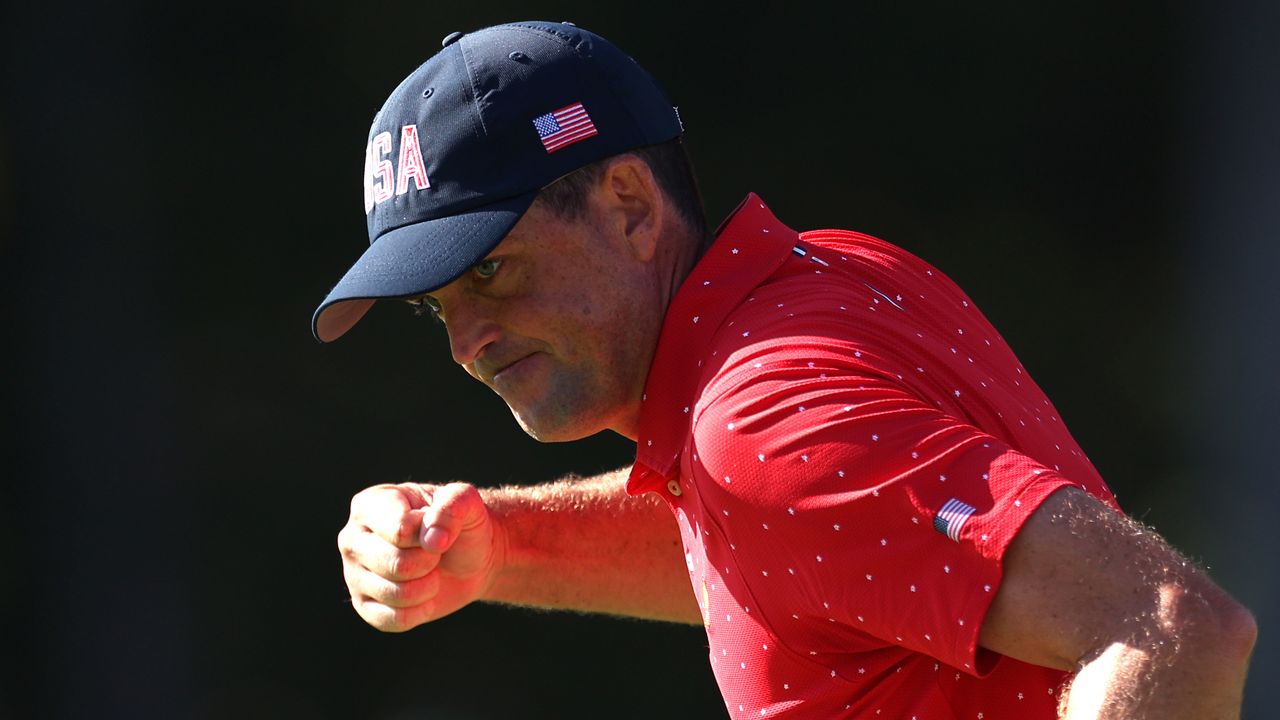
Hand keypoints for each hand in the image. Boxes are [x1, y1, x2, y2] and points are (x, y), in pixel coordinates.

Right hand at [338, 481, 502, 631]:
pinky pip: (394, 620)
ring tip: (430, 571)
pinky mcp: (363, 605)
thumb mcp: (466, 501)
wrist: (469, 559)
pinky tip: (424, 595)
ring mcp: (353, 574)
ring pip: (395, 594)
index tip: (437, 528)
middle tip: (435, 553)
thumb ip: (453, 506)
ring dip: (427, 586)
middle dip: (429, 562)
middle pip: (396, 564)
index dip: (429, 536)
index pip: (399, 531)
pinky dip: (420, 610)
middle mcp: (352, 538)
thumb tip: (433, 539)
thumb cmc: (461, 524)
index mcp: (370, 504)